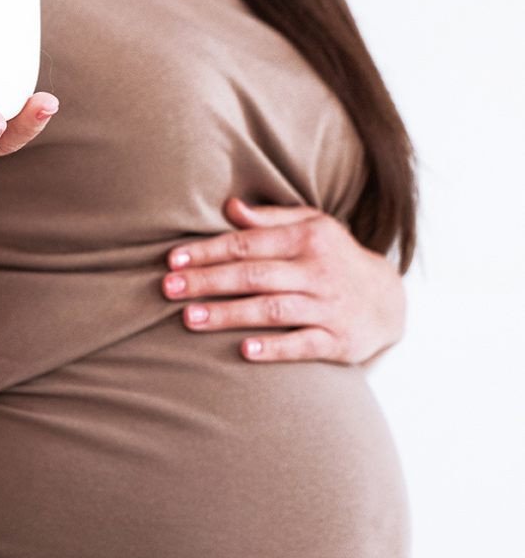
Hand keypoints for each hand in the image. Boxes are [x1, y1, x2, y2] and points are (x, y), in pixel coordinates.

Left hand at [161, 197, 405, 364]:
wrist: (388, 300)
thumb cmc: (334, 257)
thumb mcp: (311, 226)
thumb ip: (269, 218)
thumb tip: (229, 207)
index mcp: (307, 238)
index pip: (247, 243)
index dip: (208, 252)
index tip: (173, 261)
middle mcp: (318, 270)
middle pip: (254, 275)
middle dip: (208, 281)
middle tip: (169, 289)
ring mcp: (329, 307)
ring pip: (273, 309)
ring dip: (229, 314)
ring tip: (190, 318)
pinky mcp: (338, 341)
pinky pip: (303, 344)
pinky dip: (275, 348)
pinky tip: (245, 350)